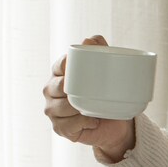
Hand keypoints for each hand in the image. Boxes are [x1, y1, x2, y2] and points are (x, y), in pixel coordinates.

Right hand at [43, 35, 136, 157]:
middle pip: (56, 87)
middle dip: (71, 89)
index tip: (81, 66)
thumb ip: (101, 51)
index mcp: (60, 73)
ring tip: (92, 108)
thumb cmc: (107, 94)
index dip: (68, 65)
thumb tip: (92, 38)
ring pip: (60, 107)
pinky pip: (67, 125)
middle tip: (90, 91)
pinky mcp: (59, 128)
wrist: (116, 124)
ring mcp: (53, 110)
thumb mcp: (107, 72)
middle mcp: (51, 90)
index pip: (60, 65)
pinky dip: (82, 123)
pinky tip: (93, 121)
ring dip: (76, 108)